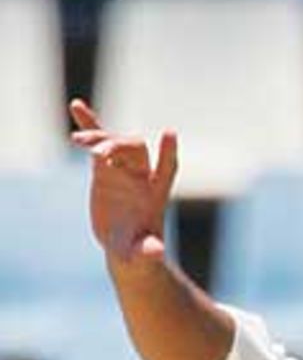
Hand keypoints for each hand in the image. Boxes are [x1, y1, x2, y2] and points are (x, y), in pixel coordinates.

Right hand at [69, 97, 177, 266]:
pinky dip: (88, 126)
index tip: (169, 134)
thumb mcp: (143, 254)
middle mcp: (141, 176)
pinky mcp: (105, 168)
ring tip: (79, 141)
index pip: (167, 169)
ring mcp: (122, 169)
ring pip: (113, 143)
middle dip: (118, 148)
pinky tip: (76, 105)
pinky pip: (97, 143)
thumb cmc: (139, 254)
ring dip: (98, 139)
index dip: (167, 153)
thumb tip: (156, 253)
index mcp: (156, 193)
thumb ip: (148, 250)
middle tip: (98, 153)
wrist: (126, 248)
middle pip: (134, 150)